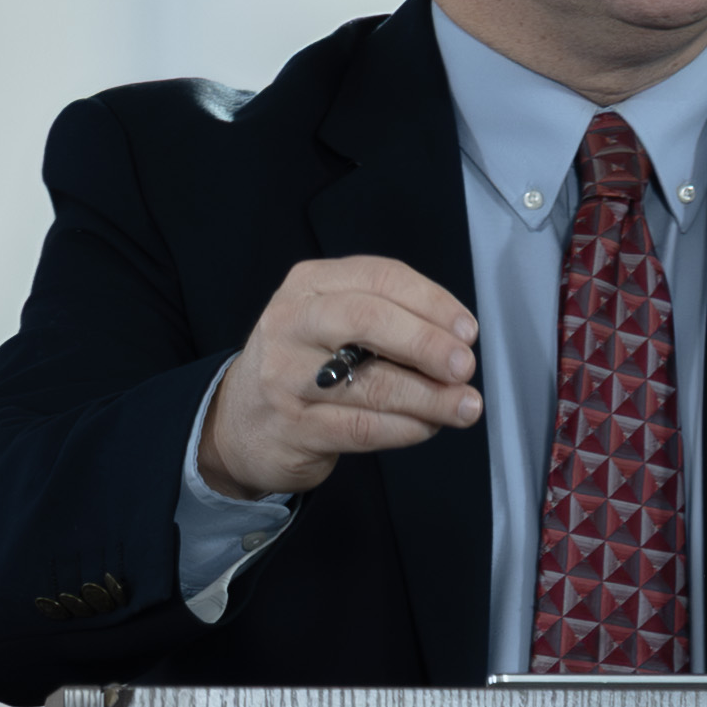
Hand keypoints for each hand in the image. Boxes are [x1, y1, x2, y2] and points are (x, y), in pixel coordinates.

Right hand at [195, 257, 484, 500]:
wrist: (239, 422)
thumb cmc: (304, 364)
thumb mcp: (332, 321)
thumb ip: (387, 318)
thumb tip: (456, 340)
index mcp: (309, 285)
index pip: (380, 278)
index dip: (432, 302)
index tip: (467, 330)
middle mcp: (292, 323)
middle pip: (368, 320)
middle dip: (426, 343)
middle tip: (464, 365)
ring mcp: (287, 377)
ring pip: (370, 382)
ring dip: (429, 396)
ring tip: (464, 405)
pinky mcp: (294, 428)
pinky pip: (362, 428)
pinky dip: (405, 428)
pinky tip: (428, 426)